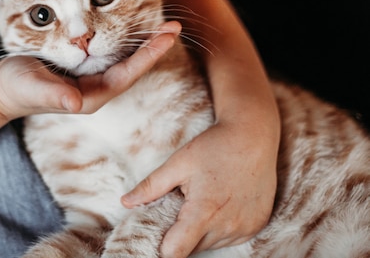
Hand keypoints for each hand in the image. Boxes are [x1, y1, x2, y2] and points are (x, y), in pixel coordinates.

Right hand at [0, 21, 180, 119]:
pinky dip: (122, 36)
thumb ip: (54, 96)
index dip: (147, 56)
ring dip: (141, 40)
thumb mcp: (33, 88)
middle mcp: (95, 86)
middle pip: (131, 65)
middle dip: (152, 46)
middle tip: (174, 25)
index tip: (166, 37)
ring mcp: (90, 76)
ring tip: (161, 22)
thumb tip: (75, 102)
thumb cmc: (16, 88)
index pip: (127, 74)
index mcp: (90, 95)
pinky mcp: (82, 66)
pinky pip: (108, 50)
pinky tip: (129, 23)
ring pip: (122, 57)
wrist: (2, 89)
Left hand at [121, 119, 277, 257]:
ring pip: (211, 245)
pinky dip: (220, 229)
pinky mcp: (257, 225)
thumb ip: (151, 187)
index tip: (155, 238)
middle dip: (180, 235)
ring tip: (201, 202)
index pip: (176, 251)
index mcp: (204, 211)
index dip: (162, 249)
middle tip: (179, 208)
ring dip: (201, 232)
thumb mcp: (178, 163)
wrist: (253, 136)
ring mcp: (245, 228)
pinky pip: (230, 238)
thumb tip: (125, 202)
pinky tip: (219, 205)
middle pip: (193, 249)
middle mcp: (227, 225)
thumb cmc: (215, 146)